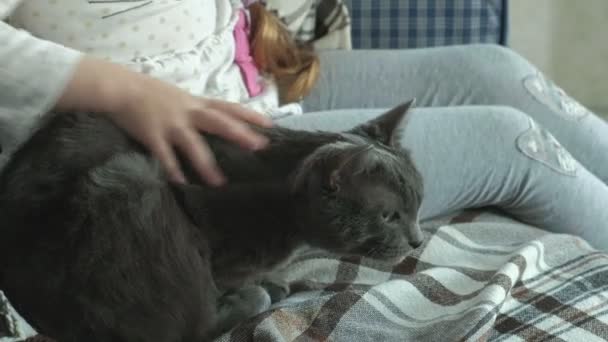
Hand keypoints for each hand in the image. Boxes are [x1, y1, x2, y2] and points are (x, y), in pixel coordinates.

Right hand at [55, 56, 272, 185]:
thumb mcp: (179, 97)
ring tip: (219, 182)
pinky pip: (165, 156)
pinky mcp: (153, 135)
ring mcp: (171, 124)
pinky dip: (173, 170)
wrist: (120, 87)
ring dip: (207, 164)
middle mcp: (188, 112)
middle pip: (219, 122)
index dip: (250, 115)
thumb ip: (197, 109)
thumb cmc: (151, 93)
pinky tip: (181, 183)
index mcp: (196, 103)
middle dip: (239, 134)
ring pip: (193, 145)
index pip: (228, 107)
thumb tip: (217, 122)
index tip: (270, 124)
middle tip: (259, 146)